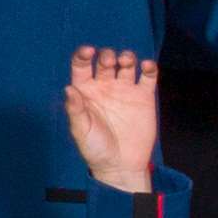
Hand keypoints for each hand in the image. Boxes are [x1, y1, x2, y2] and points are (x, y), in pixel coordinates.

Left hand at [66, 41, 163, 194]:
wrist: (121, 165)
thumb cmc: (95, 149)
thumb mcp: (81, 131)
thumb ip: (75, 110)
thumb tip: (68, 88)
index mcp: (86, 92)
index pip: (82, 66)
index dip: (83, 55)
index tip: (88, 51)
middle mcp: (105, 87)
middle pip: (105, 61)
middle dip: (107, 55)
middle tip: (109, 61)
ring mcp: (125, 90)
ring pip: (126, 63)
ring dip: (127, 56)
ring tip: (126, 61)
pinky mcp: (144, 96)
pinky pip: (148, 76)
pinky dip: (149, 67)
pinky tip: (147, 66)